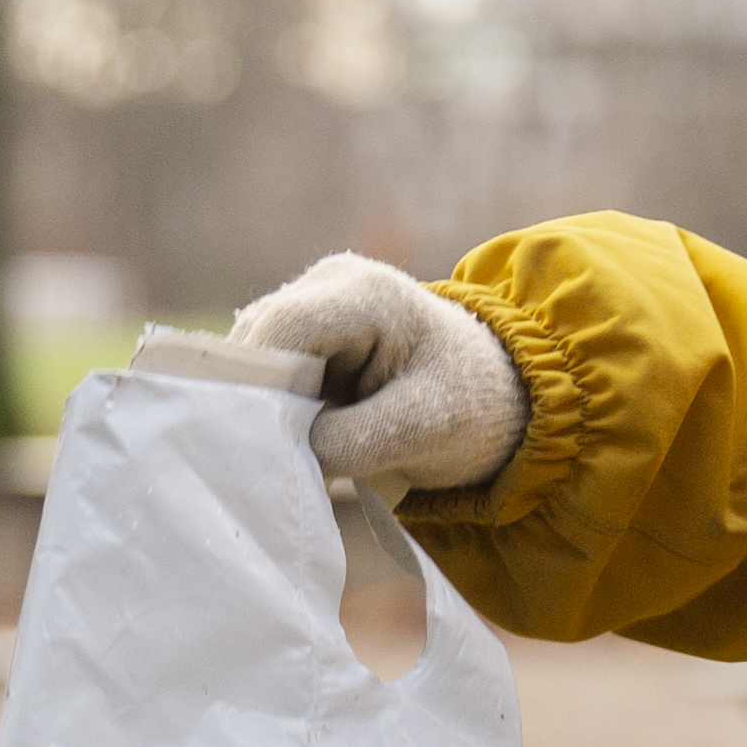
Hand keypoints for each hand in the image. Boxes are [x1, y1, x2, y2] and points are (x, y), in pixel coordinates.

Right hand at [232, 254, 530, 498]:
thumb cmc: (470, 405)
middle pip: (257, 342)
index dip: (261, 386)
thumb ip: (355, 441)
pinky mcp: (302, 334)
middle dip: (262, 404)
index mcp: (365, 293)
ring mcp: (310, 305)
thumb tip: (285, 453)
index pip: (282, 328)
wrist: (493, 393)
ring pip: (253, 361)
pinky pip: (266, 373)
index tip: (268, 446)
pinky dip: (277, 410)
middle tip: (280, 462)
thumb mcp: (426, 429)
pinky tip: (299, 442)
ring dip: (268, 411)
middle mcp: (327, 284)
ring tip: (296, 455)